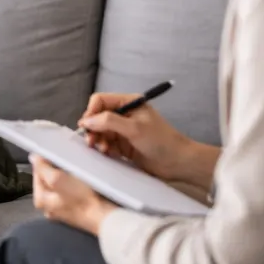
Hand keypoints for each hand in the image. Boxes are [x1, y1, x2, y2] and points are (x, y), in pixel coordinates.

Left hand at [31, 155, 115, 234]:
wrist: (105, 217)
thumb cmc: (82, 200)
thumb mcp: (58, 179)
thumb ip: (43, 168)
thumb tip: (33, 158)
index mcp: (40, 200)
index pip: (37, 173)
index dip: (45, 161)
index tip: (56, 155)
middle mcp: (49, 207)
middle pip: (48, 179)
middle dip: (56, 170)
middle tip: (68, 165)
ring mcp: (62, 209)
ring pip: (60, 185)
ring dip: (67, 176)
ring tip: (76, 172)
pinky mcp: (75, 209)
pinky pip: (71, 191)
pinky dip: (75, 185)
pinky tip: (82, 182)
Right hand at [78, 93, 197, 182]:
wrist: (177, 162)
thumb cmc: (161, 141)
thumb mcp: (135, 128)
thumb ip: (109, 121)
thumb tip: (87, 120)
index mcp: (128, 102)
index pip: (100, 100)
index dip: (91, 112)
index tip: (86, 126)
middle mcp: (124, 114)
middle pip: (97, 116)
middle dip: (93, 128)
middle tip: (91, 141)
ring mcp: (123, 130)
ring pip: (99, 131)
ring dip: (97, 140)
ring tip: (103, 149)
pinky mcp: (123, 144)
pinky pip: (105, 143)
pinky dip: (103, 148)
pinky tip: (108, 153)